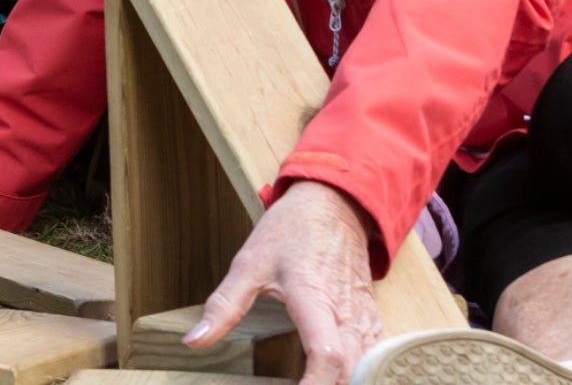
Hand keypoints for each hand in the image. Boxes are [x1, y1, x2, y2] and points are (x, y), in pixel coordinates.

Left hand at [189, 180, 381, 384]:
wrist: (333, 204)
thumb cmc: (291, 231)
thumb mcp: (249, 264)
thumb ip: (224, 306)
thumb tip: (195, 341)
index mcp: (314, 299)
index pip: (326, 356)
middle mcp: (346, 314)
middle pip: (350, 371)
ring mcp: (364, 318)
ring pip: (368, 367)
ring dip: (348, 383)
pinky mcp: (372, 319)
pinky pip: (376, 357)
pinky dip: (363, 374)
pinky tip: (343, 381)